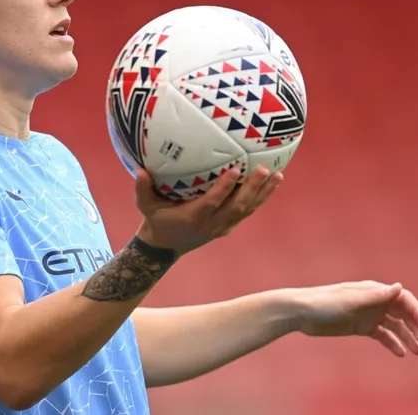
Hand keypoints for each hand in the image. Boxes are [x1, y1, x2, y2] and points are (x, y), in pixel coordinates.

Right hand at [134, 165, 282, 255]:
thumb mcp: (145, 206)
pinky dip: (259, 200)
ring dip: (263, 194)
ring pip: (246, 210)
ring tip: (277, 175)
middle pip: (236, 207)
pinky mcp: (227, 227)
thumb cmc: (156, 221)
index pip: (212, 202)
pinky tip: (271, 185)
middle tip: (264, 170)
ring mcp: (222, 227)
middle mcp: (211, 224)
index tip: (236, 170)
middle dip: (252, 190)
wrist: (166, 247)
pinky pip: (246, 213)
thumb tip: (139, 170)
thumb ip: (142, 189)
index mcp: (193, 217)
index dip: (225, 188)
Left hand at [293, 281, 417, 356]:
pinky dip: (392, 343)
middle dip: (415, 326)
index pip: (402, 299)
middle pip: (401, 313)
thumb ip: (375, 296)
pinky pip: (381, 335)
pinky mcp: (360, 326)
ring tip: (417, 351)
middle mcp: (373, 301)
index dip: (416, 311)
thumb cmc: (324, 303)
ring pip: (394, 326)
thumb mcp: (351, 301)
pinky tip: (400, 353)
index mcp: (372, 291)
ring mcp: (367, 314)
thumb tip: (399, 286)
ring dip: (407, 337)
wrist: (301, 313)